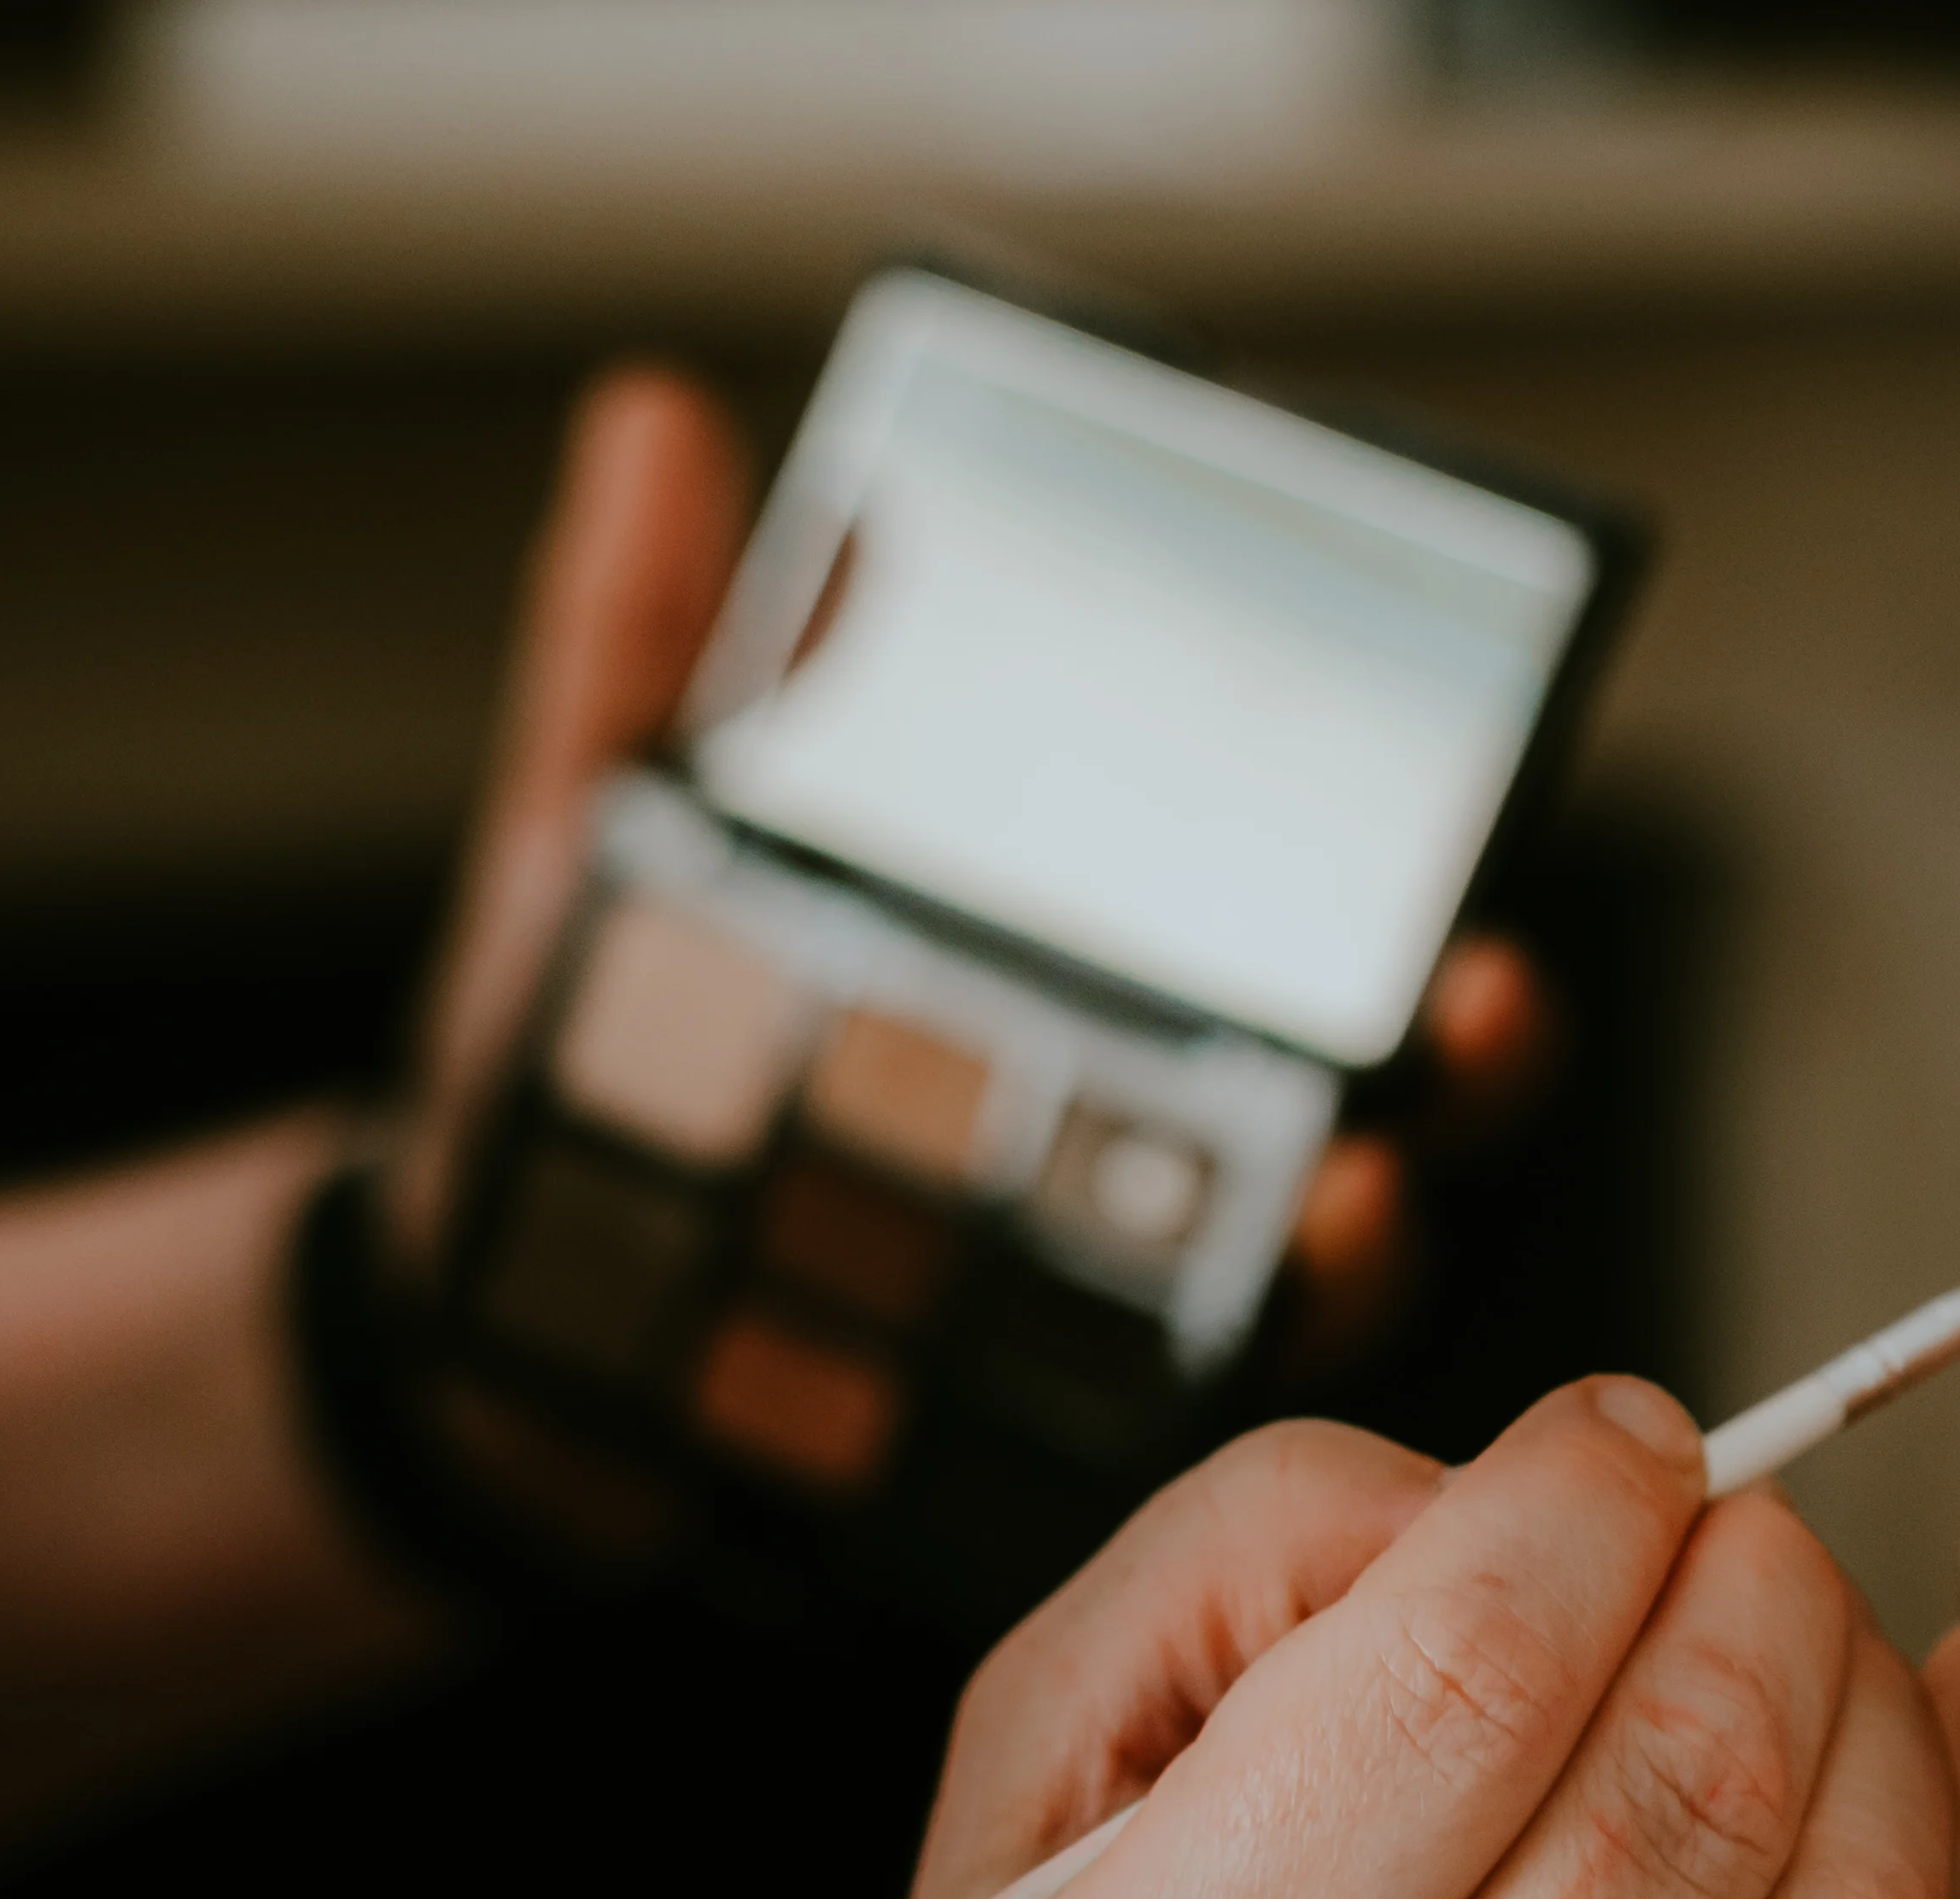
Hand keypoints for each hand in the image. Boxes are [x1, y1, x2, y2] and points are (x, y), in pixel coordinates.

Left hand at [389, 360, 1546, 1378]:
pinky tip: (1219, 1320)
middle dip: (1479, 1052)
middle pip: (1392, 1093)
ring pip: (1321, 1264)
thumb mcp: (593, 844)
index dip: (1415, 881)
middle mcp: (1148, 1121)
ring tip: (1353, 1192)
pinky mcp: (1038, 1410)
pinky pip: (1170, 1401)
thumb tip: (657, 427)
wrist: (479, 1311)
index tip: (1457, 844)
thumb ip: (639, 653)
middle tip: (1480, 1004)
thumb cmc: (577, 1072)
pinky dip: (1218, 1365)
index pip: (1306, 923)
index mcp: (1092, 971)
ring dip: (1371, 1232)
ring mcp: (1111, 1274)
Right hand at [841, 1383, 1959, 1898]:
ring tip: (1800, 1647)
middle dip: (1758, 1580)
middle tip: (1730, 1529)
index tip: (1625, 1440)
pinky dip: (1928, 1882)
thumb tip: (1578, 1481)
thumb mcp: (1040, 1780)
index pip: (1468, 1676)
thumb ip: (1263, 1548)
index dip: (1595, 1495)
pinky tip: (1878, 1786)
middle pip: (1692, 1782)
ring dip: (1877, 1718)